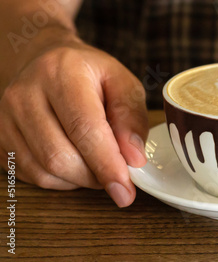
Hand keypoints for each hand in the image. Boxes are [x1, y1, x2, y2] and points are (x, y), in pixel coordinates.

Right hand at [0, 35, 147, 206]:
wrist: (45, 60)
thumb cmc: (89, 74)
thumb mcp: (122, 82)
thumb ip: (132, 117)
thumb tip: (134, 158)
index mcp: (60, 74)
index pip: (84, 128)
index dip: (107, 164)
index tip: (126, 189)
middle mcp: (25, 94)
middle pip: (60, 157)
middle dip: (95, 176)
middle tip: (118, 175)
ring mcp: (6, 118)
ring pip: (44, 171)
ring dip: (80, 180)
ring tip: (99, 165)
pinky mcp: (0, 138)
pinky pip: (32, 175)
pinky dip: (62, 180)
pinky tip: (77, 163)